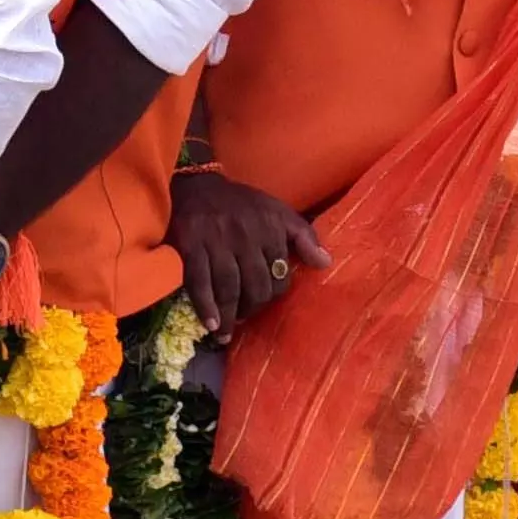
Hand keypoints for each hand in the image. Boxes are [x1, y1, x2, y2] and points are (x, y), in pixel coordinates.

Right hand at [171, 168, 327, 334]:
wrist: (197, 185)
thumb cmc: (242, 204)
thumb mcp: (279, 212)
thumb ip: (304, 237)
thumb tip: (325, 264)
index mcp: (270, 227)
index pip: (280, 272)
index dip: (274, 292)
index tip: (265, 301)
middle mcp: (245, 235)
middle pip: (255, 284)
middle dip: (252, 307)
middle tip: (245, 318)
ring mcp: (217, 241)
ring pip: (228, 287)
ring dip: (230, 315)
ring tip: (227, 333)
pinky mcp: (191, 245)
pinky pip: (199, 282)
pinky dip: (205, 306)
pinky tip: (211, 323)